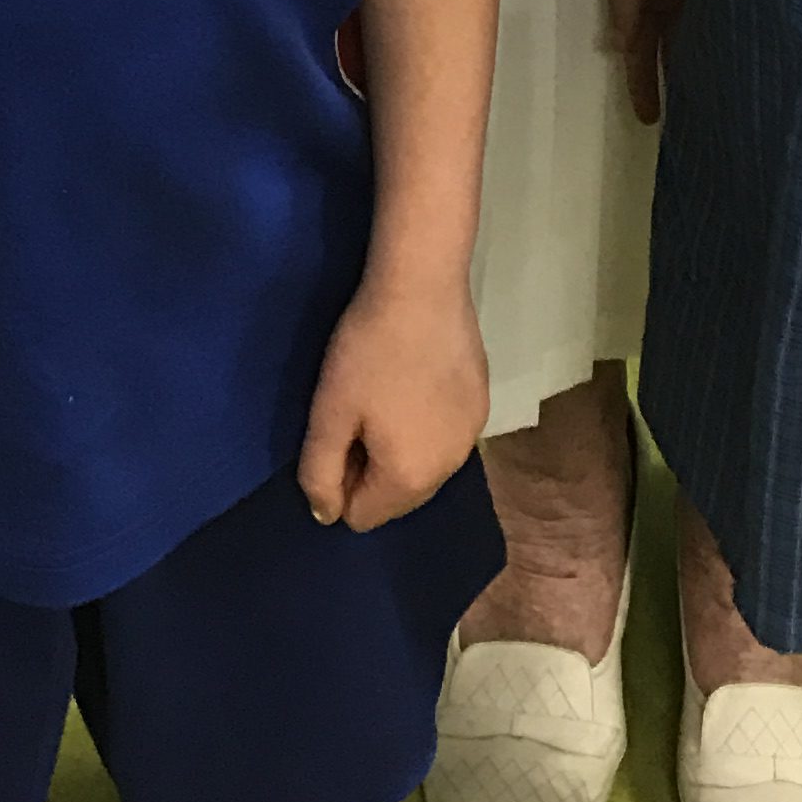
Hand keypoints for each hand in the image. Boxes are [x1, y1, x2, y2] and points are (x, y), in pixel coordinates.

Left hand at [297, 277, 489, 532]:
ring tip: (388, 391)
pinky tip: (417, 377)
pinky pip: (445, 436)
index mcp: (410, 479)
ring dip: (401, 445)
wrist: (423, 286)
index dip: (341, 478)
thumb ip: (319, 473)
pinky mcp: (482, 404)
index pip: (362, 515)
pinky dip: (427, 422)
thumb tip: (327, 515)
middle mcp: (449, 469)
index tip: (341, 429)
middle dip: (372, 467)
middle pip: (397, 496)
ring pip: (424, 465)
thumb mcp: (328, 412)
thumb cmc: (369, 351)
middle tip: (360, 409)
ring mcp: (472, 436)